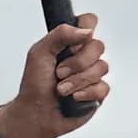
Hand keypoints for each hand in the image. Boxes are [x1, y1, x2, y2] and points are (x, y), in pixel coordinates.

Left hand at [0, 14, 109, 137]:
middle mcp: (83, 57)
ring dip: (77, 80)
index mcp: (69, 44)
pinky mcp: (97, 92)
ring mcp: (91, 74)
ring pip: (101, 67)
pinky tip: (73, 98)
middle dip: (76, 62)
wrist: (35, 114)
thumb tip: (86, 31)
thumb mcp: (39, 52)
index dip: (85, 29)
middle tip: (59, 72)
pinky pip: (103, 87)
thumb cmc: (34, 85)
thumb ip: (60, 34)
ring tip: (61, 89)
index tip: (72, 44)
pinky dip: (85, 93)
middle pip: (98, 46)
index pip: (88, 23)